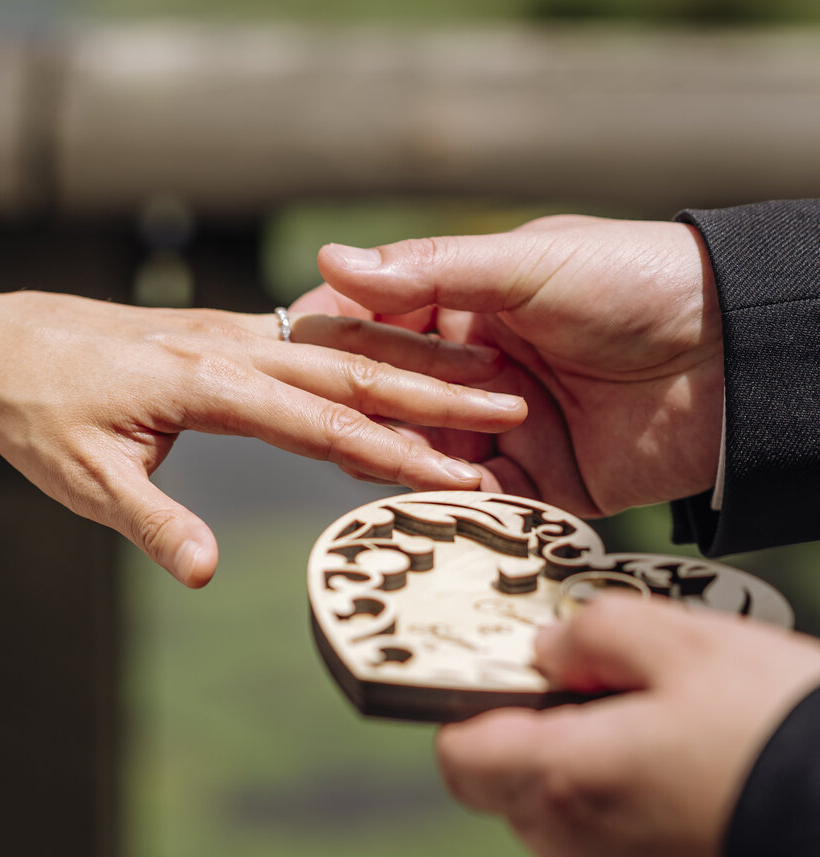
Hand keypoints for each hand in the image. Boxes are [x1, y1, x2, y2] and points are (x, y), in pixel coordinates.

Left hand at [0, 288, 525, 586]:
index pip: (321, 422)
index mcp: (204, 381)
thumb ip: (151, 521)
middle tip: (513, 407)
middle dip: (436, 391)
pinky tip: (395, 359)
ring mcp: (224, 332)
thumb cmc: (36, 411)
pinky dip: (362, 351)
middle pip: (350, 368)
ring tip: (482, 375)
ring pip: (336, 345)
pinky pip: (305, 340)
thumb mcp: (84, 477)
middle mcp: (227, 346)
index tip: (461, 475)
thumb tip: (208, 573)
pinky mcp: (216, 333)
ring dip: (411, 361)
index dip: (396, 453)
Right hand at [291, 215, 724, 515]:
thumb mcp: (528, 263)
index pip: (374, 328)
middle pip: (389, 401)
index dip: (333, 345)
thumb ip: (431, 270)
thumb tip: (329, 259)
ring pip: (423, 457)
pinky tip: (439, 497)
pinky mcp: (540, 484)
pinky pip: (480, 502)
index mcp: (465, 308)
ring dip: (404, 462)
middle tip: (342, 424)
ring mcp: (503, 431)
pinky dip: (454, 503)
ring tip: (392, 464)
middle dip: (365, 413)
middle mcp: (473, 371)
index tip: (293, 362)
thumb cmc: (638, 280)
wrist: (740, 354)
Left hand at [436, 596, 819, 856]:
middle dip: (535, 724)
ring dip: (584, 755)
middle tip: (595, 679)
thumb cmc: (779, 731)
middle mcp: (577, 838)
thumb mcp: (683, 643)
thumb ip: (591, 632)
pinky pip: (609, 826)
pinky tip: (679, 754)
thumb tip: (549, 646)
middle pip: (506, 778)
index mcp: (564, 778)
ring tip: (654, 713)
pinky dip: (624, 788)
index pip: (457, 753)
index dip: (470, 703)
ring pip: (559, 802)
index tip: (505, 667)